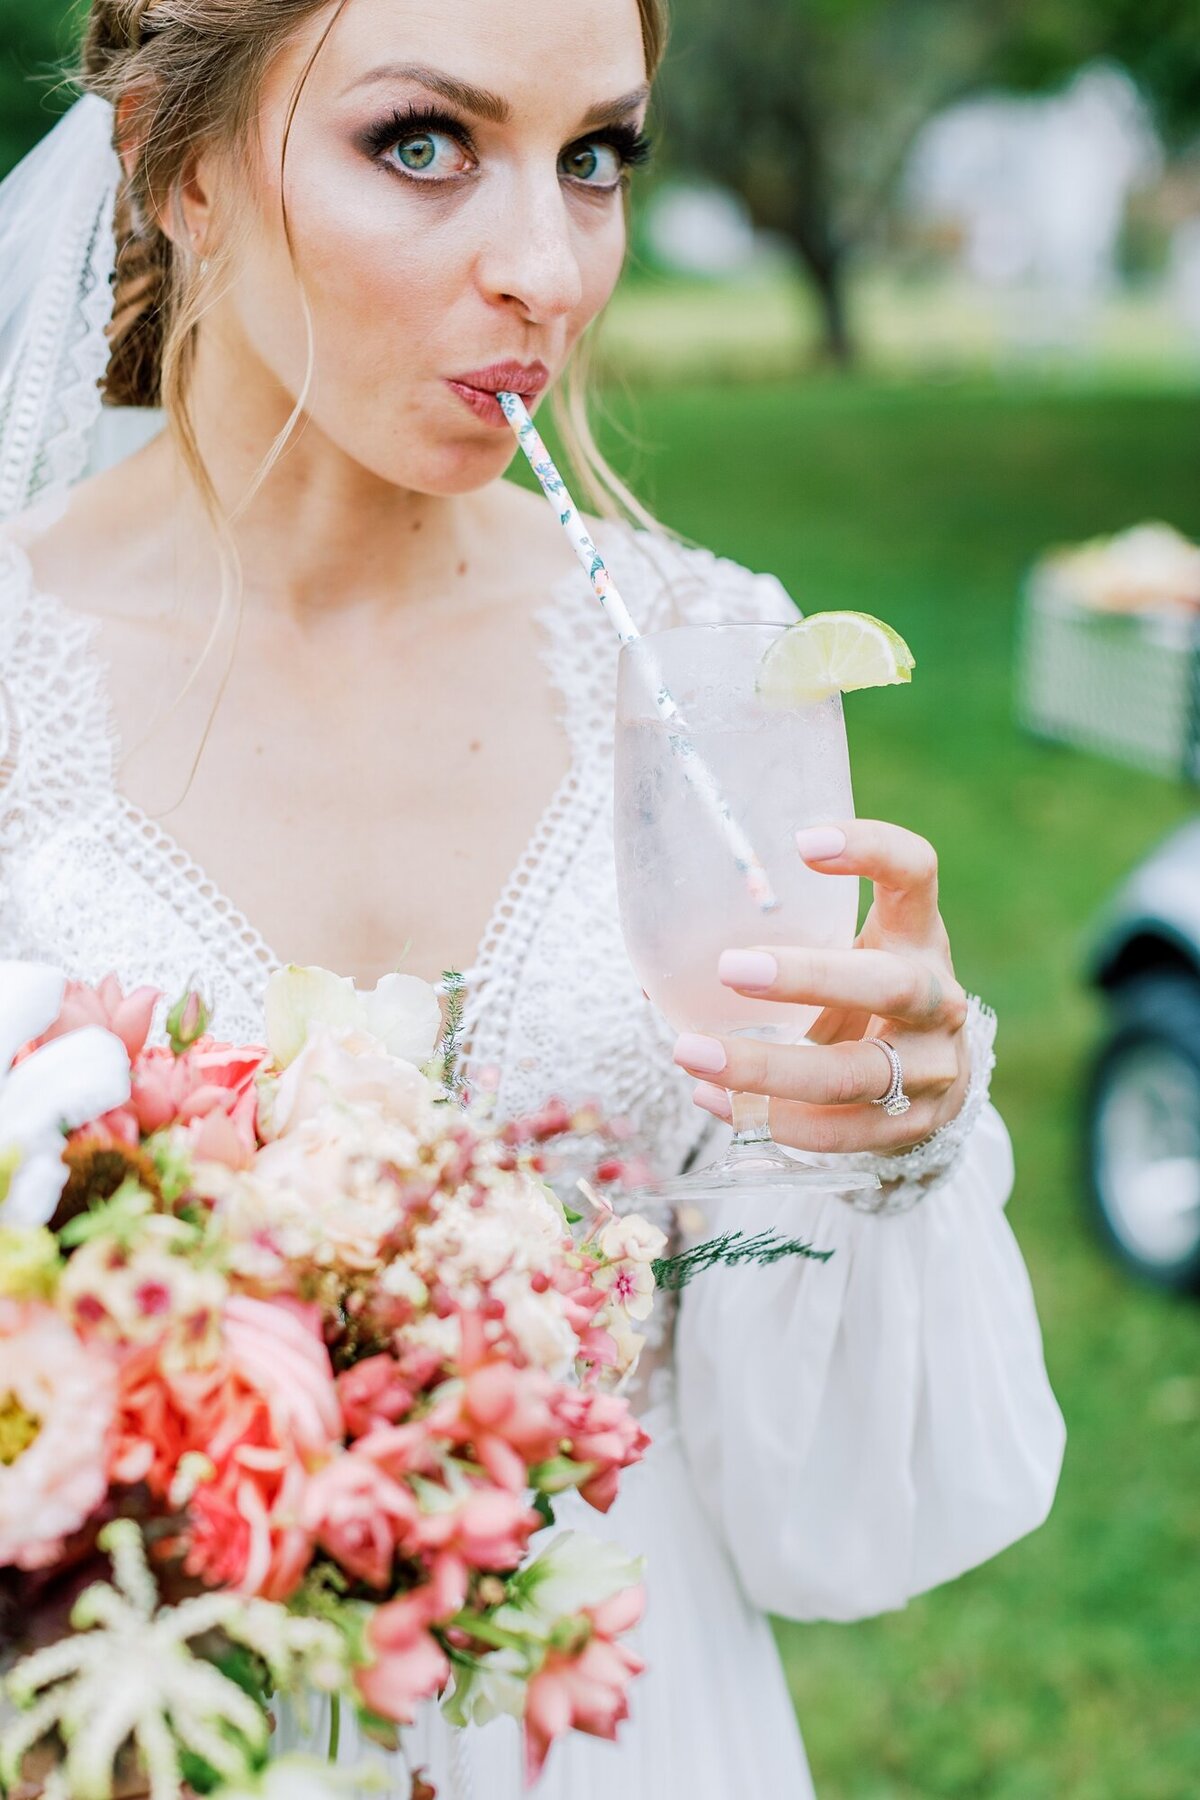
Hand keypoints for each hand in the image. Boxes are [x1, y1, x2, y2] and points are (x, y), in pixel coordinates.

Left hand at [673, 820, 970, 1154]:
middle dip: (807, 977)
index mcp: (917, 935)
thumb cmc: (860, 1002)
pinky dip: (774, 1120)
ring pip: (854, 1073)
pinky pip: (841, 1130)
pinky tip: (718, 1101)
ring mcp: (934, 1066)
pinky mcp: (915, 1125)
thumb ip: (779, 948)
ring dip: (768, 1069)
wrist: (932, 1084)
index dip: (872, 850)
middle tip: (729, 968)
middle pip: (887, 984)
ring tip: (692, 1054)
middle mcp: (938, 997)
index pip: (915, 873)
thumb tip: (655, 972)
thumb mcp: (842, 957)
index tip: (802, 841)